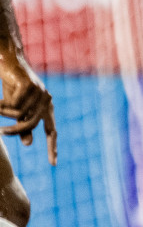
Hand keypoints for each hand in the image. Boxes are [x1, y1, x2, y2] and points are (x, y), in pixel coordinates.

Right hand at [0, 47, 54, 163]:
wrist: (9, 63)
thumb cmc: (13, 87)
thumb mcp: (17, 109)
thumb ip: (23, 125)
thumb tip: (29, 143)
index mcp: (47, 108)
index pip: (52, 131)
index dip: (52, 147)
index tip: (53, 163)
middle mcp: (47, 101)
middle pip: (33, 124)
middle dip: (16, 130)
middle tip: (2, 132)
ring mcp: (40, 92)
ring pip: (21, 114)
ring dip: (5, 113)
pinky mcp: (30, 85)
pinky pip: (14, 104)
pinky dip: (3, 104)